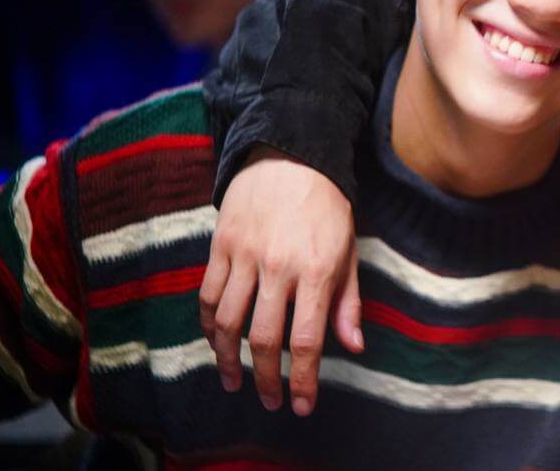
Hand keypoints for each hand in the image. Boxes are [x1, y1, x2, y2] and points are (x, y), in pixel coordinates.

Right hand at [199, 146, 362, 415]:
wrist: (291, 155)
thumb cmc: (327, 208)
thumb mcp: (347, 251)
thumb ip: (347, 302)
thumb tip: (353, 347)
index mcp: (317, 270)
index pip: (306, 340)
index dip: (303, 379)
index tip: (301, 406)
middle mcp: (278, 266)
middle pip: (264, 339)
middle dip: (266, 378)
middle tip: (269, 400)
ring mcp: (245, 255)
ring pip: (226, 322)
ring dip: (228, 359)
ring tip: (235, 380)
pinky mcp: (220, 245)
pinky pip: (206, 295)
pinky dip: (208, 325)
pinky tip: (216, 342)